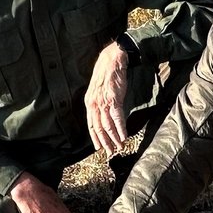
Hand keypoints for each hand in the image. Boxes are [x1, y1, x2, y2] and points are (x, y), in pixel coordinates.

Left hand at [84, 41, 133, 157]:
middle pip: (98, 128)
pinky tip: (124, 137)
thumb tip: (102, 114)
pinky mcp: (114, 99)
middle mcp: (94, 104)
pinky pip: (117, 118)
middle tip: (110, 152)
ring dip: (114, 138)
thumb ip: (98, 102)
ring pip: (108, 125)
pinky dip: (121, 129)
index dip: (95, 137)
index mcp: (89, 103)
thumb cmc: (106, 74)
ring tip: (119, 147)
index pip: (91, 125)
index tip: (100, 147)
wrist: (112, 60)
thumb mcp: (98, 90)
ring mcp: (104, 102)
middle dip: (105, 142)